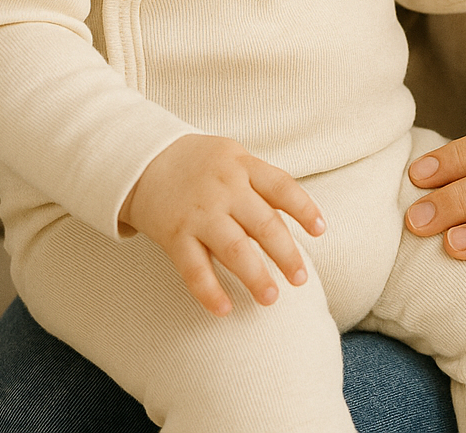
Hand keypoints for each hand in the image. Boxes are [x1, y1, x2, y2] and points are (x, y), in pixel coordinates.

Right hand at [119, 133, 324, 316]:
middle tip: (301, 279)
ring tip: (271, 298)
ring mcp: (199, 212)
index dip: (304, 209)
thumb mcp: (233, 156)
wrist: (144, 159)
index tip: (321, 231)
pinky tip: (224, 310)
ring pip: (234, 248)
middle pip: (263, 223)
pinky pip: (194, 268)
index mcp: (243, 165)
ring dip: (255, 276)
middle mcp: (225, 188)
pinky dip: (209, 291)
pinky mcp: (174, 234)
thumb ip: (259, 182)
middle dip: (286, 253)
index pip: (281, 187)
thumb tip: (295, 217)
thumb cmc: (201, 163)